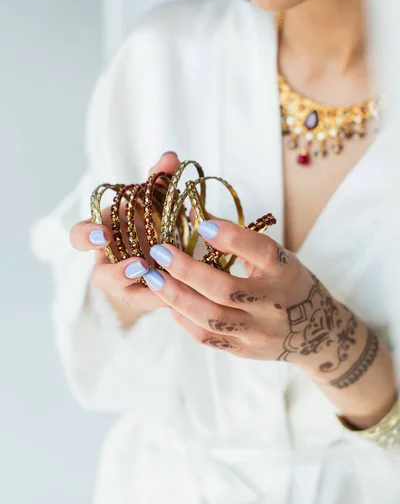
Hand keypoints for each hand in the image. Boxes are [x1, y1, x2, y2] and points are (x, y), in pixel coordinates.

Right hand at [69, 151, 181, 325]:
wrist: (165, 250)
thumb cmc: (154, 220)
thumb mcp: (156, 199)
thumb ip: (159, 178)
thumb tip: (169, 157)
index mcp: (106, 235)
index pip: (80, 238)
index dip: (87, 237)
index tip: (104, 234)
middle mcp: (113, 263)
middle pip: (102, 276)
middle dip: (117, 274)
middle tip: (138, 267)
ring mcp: (131, 287)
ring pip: (130, 297)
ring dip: (151, 293)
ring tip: (171, 284)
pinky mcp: (150, 300)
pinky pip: (156, 303)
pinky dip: (170, 297)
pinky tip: (186, 289)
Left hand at [142, 218, 370, 385]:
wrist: (317, 334)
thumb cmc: (288, 284)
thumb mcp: (277, 258)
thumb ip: (240, 241)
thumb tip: (195, 215)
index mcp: (286, 273)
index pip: (262, 252)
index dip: (232, 237)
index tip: (201, 224)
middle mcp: (274, 304)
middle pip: (226, 290)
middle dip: (187, 270)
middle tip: (160, 251)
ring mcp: (259, 332)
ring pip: (211, 318)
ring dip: (176, 296)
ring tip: (153, 278)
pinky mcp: (245, 351)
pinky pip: (208, 338)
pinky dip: (184, 318)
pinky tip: (168, 302)